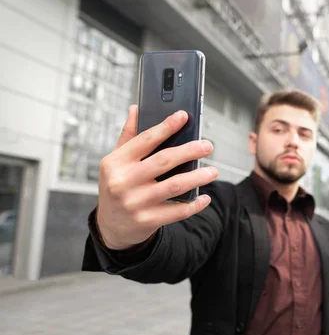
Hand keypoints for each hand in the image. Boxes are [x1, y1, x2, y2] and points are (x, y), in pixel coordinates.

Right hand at [96, 105, 217, 249]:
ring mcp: (135, 203)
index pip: (145, 140)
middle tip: (207, 146)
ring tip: (213, 171)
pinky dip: (194, 204)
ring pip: (174, 186)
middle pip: (164, 161)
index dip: (166, 126)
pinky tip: (204, 197)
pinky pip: (177, 211)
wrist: (110, 226)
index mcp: (116, 162)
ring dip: (197, 177)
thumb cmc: (116, 186)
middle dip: (189, 151)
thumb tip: (136, 108)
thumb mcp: (115, 161)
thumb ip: (128, 136)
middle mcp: (124, 182)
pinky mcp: (147, 220)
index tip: (183, 116)